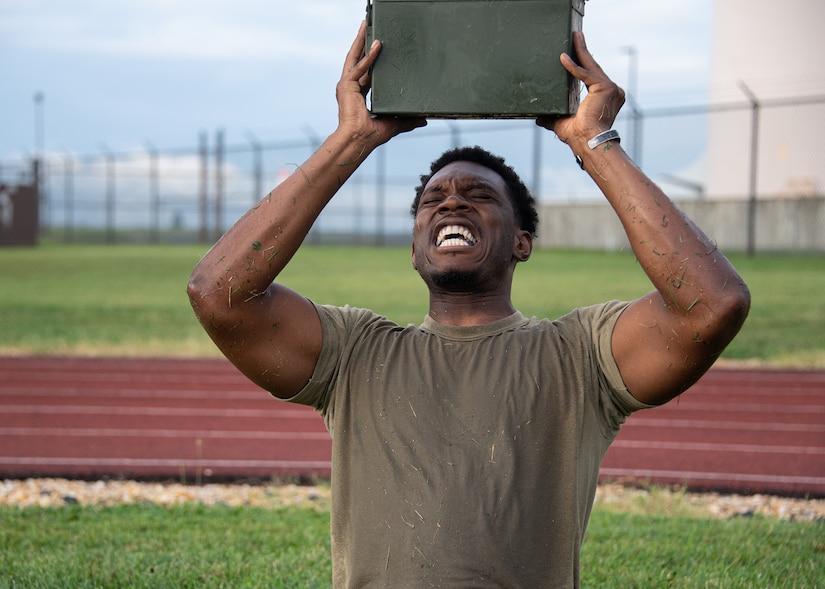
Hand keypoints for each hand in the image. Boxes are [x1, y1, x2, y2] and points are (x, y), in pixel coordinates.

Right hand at [336, 21, 425, 146]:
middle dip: (361, 42)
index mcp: (358, 95)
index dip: (370, 58)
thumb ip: (407, 119)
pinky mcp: (345, 86)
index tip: (377, 46)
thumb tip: (423, 120)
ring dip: (360, 41)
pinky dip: (368, 57)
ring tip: (366, 25)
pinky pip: (359, 67)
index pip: (364, 72)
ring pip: (354, 57)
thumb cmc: (371, 135)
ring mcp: (346, 86)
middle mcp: (350, 88)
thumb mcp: (394, 123)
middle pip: (357, 59)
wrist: (359, 140)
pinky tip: (377, 45)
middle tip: (367, 27)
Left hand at [536, 32, 624, 146]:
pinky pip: (586, 74)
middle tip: (576, 36)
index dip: (583, 64)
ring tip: (574, 36)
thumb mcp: (562, 123)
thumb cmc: (578, 136)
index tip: (577, 51)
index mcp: (605, 98)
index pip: (592, 76)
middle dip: (583, 51)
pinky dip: (573, 67)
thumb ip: (553, 117)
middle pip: (593, 67)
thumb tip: (538, 118)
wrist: (588, 142)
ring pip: (591, 66)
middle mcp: (612, 92)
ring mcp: (611, 88)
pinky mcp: (606, 87)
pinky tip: (563, 58)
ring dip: (581, 50)